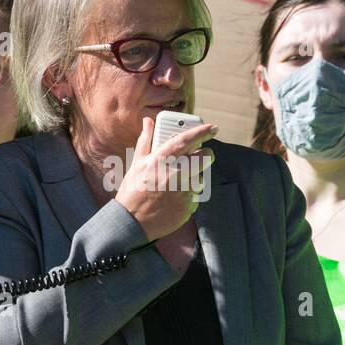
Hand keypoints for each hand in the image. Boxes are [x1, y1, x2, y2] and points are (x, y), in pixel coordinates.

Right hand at [116, 116, 216, 241]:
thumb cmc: (133, 190)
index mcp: (160, 160)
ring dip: (195, 178)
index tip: (213, 128)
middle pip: (205, 157)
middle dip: (207, 154)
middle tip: (201, 156)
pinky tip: (174, 199)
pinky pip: (196, 196)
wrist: (132, 222)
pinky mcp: (188, 205)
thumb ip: (146, 140)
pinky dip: (189, 196)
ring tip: (178, 184)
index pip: (185, 140)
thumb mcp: (137, 163)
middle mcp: (174, 173)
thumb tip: (148, 121)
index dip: (202, 131)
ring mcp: (183, 190)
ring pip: (202, 177)